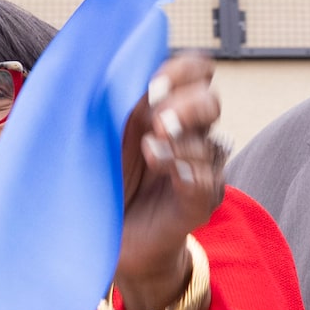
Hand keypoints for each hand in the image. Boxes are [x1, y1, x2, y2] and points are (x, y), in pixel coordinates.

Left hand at [113, 53, 226, 309]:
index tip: (152, 83)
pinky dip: (187, 171)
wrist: (109, 239)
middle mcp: (191, 134)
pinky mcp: (200, 203)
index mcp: (167, 107)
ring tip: (150, 149)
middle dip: (186, 104)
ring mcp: (200, 169)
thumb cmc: (103, 180)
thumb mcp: (99, 136)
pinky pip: (206, 181)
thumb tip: (98, 70)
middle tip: (156, 118)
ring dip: (181, 140)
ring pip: (211, 142)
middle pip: (211, 102)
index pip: (197, 71)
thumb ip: (108, 104)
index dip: (182, 69)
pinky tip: (165, 167)